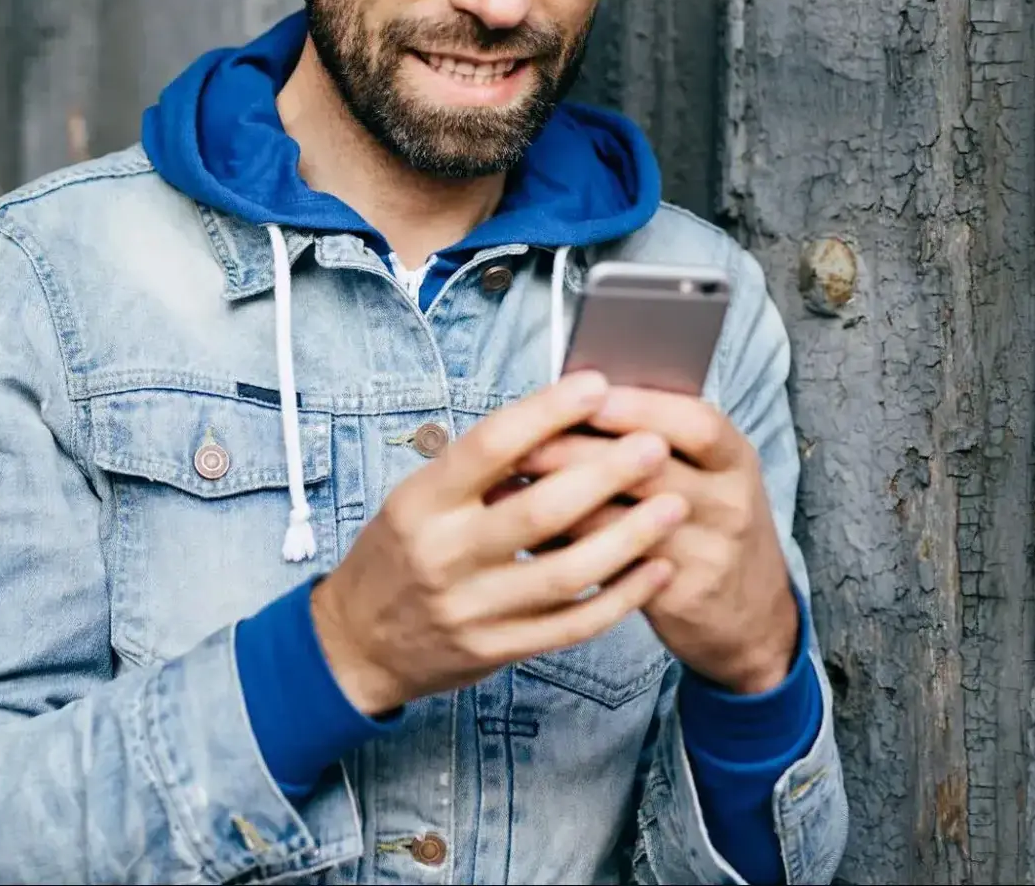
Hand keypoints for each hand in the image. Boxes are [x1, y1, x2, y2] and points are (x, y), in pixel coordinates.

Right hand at [311, 371, 690, 715]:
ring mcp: (472, 607)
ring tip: (675, 505)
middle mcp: (445, 554)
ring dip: (628, 538)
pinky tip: (657, 569)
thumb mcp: (418, 498)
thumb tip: (559, 416)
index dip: (546, 413)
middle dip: (604, 474)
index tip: (596, 385)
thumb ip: (481, 468)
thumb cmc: (400, 553)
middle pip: (537, 511)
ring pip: (565, 572)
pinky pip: (572, 624)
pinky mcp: (497, 649)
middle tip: (654, 445)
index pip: (490, 446)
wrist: (359, 642)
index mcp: (423, 502)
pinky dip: (621, 597)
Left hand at [520, 387, 796, 693]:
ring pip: (624, 523)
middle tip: (523, 444)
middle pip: (651, 468)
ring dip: (562, 503)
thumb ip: (658, 438)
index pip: (696, 424)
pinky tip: (530, 538)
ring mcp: (708, 553)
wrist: (754, 618)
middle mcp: (729, 503)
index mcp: (734, 459)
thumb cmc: (710, 523)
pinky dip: (568, 550)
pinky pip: (613, 569)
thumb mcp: (709, 474)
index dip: (639, 407)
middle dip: (580, 452)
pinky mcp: (679, 598)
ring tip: (512, 487)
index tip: (585, 394)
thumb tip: (574, 398)